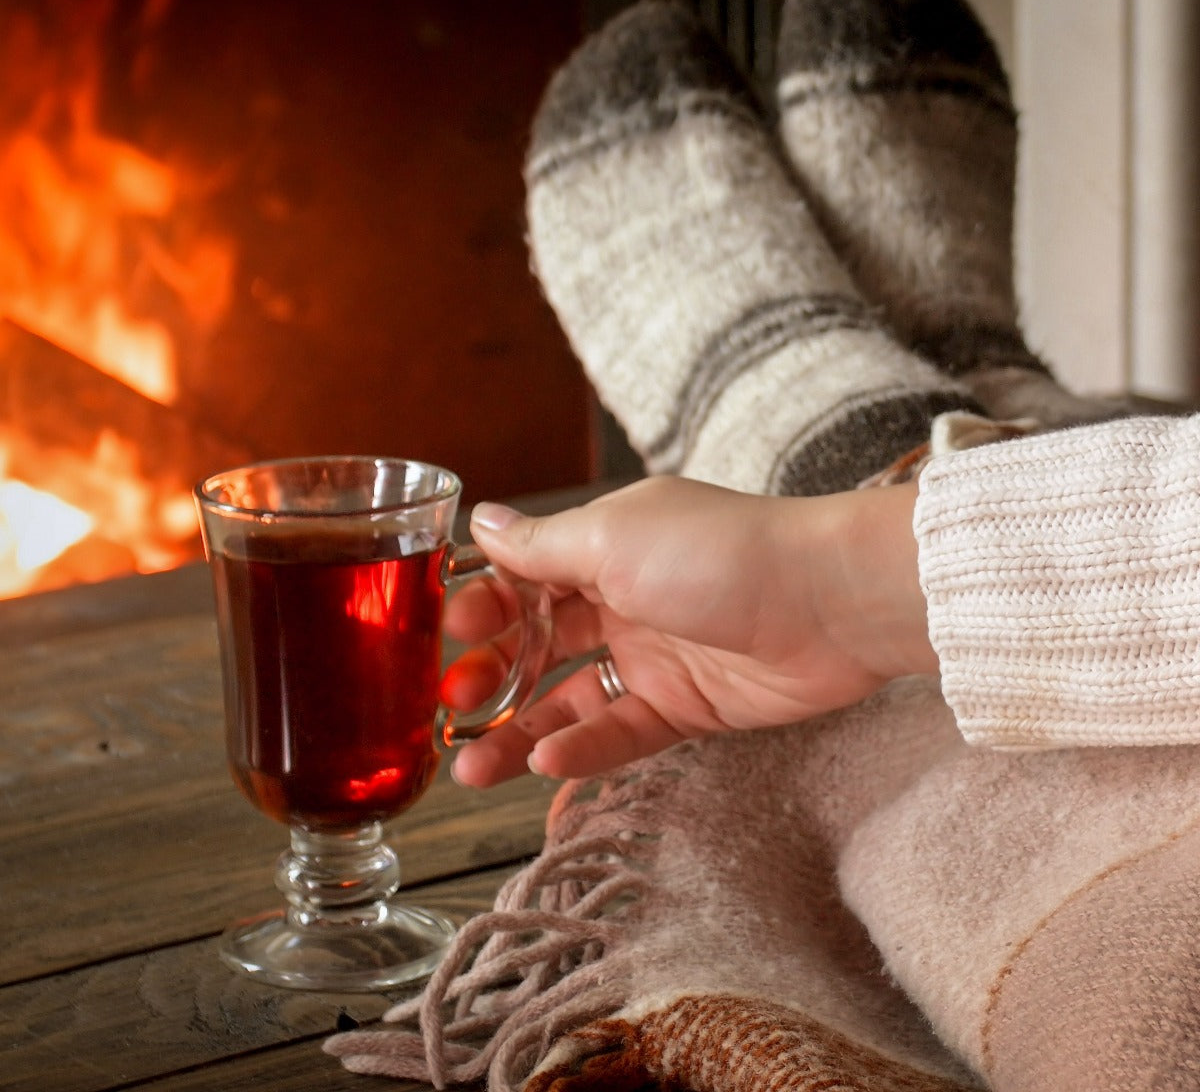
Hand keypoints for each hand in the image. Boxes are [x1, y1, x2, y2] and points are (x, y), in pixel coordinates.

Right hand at [442, 475, 936, 785]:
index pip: (526, 575)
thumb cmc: (720, 552)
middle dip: (492, 674)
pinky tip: (545, 763)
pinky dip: (583, 748)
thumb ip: (543, 546)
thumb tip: (481, 519)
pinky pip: (621, 732)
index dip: (483, 604)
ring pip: (571, 699)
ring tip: (471, 768)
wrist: (829, 603)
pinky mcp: (686, 705)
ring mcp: (654, 655)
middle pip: (540, 643)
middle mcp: (624, 597)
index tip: (445, 633)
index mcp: (604, 545)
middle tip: (453, 705)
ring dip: (521, 731)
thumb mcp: (614, 539)